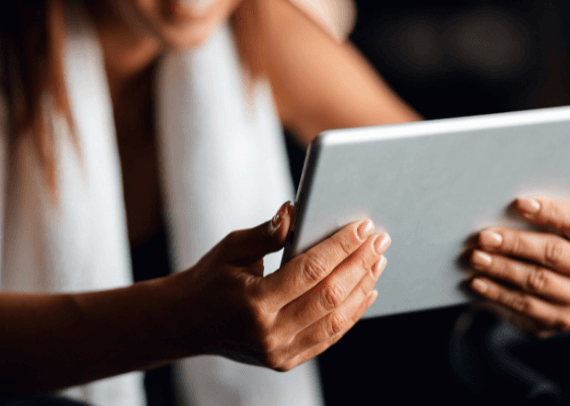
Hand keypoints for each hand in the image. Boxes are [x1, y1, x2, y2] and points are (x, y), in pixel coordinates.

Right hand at [180, 202, 389, 370]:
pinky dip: (352, 313)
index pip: (309, 270)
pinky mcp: (286, 360)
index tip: (363, 226)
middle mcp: (268, 333)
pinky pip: (328, 336)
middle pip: (329, 296)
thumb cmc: (211, 279)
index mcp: (253, 302)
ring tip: (377, 261)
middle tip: (380, 239)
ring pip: (335, 320)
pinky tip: (366, 291)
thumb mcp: (231, 249)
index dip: (340, 246)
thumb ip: (266, 232)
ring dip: (362, 288)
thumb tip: (296, 210)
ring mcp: (279, 352)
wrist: (189, 322)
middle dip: (360, 264)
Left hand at [468, 197, 569, 337]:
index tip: (519, 203)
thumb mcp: (550, 232)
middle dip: (516, 243)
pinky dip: (497, 293)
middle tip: (485, 237)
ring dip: (502, 268)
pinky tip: (477, 282)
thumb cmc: (545, 249)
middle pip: (554, 252)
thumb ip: (534, 222)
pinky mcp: (559, 320)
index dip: (549, 211)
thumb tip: (496, 211)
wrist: (550, 294)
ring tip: (476, 258)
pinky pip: (524, 306)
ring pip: (537, 281)